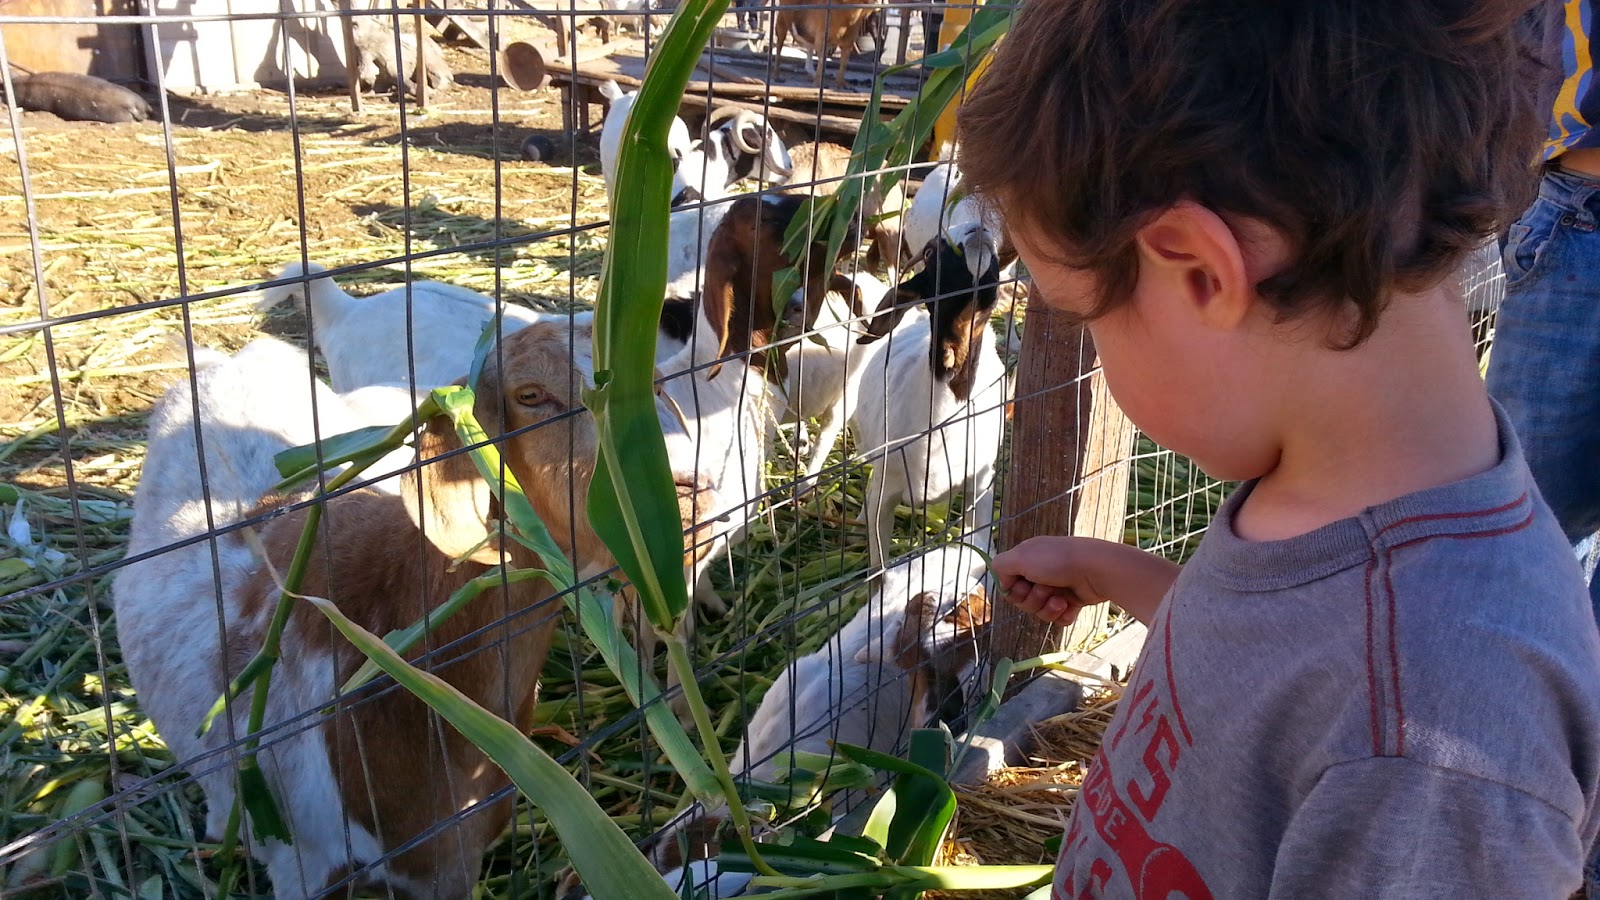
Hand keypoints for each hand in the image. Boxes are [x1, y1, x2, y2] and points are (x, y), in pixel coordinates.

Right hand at [992, 536, 1180, 626]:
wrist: (1096, 569)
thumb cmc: (1057, 560)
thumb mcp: (1020, 556)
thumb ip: (1000, 565)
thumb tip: (1002, 581)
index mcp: (1027, 561)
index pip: (1009, 585)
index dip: (1014, 591)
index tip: (1022, 585)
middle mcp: (1040, 574)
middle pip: (1023, 601)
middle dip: (1033, 600)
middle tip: (1045, 589)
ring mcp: (1057, 588)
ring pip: (1040, 612)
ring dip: (1048, 608)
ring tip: (1060, 598)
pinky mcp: (1071, 601)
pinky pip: (1058, 618)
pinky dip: (1062, 614)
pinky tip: (1069, 605)